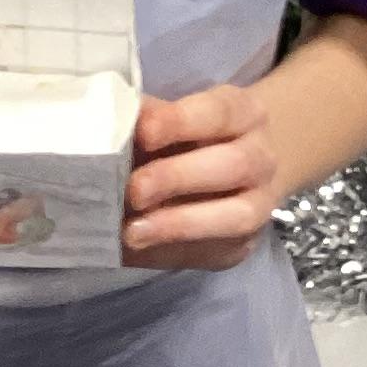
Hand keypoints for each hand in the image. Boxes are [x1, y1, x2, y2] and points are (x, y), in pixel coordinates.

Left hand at [123, 85, 279, 270]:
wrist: (241, 168)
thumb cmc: (195, 135)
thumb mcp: (177, 116)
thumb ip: (148, 119)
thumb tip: (105, 125)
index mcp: (244, 114)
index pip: (218, 113)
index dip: (180, 122)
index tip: (143, 132)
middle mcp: (261, 158)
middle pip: (232, 165)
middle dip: (177, 178)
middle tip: (134, 190)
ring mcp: (260, 205)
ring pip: (235, 217)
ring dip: (179, 225)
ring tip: (133, 232)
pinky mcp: (243, 245)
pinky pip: (212, 252)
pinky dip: (170, 253)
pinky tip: (136, 251)